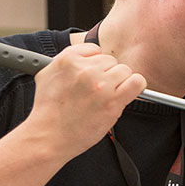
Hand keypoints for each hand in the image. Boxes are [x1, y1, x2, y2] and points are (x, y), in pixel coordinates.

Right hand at [25, 43, 145, 160]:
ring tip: (106, 96)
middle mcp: (85, 69)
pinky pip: (137, 82)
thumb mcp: (47, 75)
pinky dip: (135, 86)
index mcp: (68, 59)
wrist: (49, 135)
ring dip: (119, 82)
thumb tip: (84, 57)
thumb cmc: (48, 110)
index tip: (91, 75)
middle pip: (111, 61)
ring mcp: (100, 84)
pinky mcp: (113, 101)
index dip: (95, 64)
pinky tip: (125, 94)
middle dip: (107, 75)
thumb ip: (66, 61)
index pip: (95, 50)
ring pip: (125, 71)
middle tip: (96, 91)